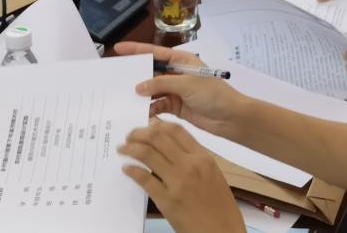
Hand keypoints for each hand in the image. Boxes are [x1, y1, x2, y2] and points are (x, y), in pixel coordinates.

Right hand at [117, 43, 245, 133]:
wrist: (230, 117)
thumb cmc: (212, 94)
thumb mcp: (186, 84)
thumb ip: (161, 84)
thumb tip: (138, 87)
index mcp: (181, 60)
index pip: (154, 53)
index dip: (136, 50)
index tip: (117, 49)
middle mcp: (176, 73)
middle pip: (151, 72)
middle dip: (135, 75)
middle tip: (115, 79)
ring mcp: (176, 90)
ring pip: (152, 90)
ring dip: (141, 95)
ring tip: (123, 98)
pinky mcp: (176, 106)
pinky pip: (157, 105)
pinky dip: (149, 109)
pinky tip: (140, 113)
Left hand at [118, 120, 244, 232]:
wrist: (223, 232)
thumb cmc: (220, 207)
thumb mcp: (212, 175)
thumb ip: (194, 160)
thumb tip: (170, 148)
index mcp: (202, 158)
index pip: (175, 130)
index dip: (157, 124)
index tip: (147, 125)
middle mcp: (190, 166)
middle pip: (158, 137)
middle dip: (139, 133)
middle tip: (129, 136)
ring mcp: (178, 182)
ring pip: (147, 154)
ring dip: (130, 148)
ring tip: (123, 149)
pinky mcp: (167, 201)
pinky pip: (144, 179)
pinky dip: (132, 170)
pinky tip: (126, 169)